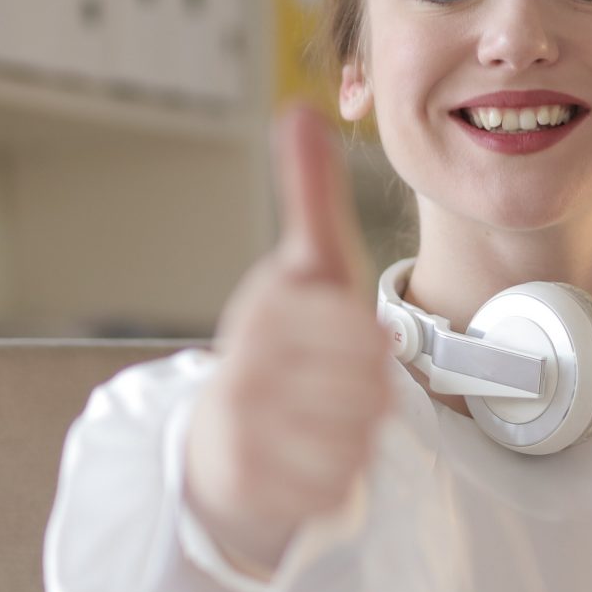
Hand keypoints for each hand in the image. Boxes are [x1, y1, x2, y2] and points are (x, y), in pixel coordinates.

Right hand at [182, 105, 390, 579]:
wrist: (221, 443)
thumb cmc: (284, 345)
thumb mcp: (307, 266)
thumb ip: (310, 193)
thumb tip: (298, 105)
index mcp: (264, 309)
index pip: (361, 335)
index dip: (370, 348)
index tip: (350, 347)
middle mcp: (242, 368)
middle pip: (365, 390)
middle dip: (368, 395)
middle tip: (342, 393)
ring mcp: (238, 430)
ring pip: (354, 440)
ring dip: (356, 437)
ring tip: (326, 423)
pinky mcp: (245, 485)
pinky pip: (333, 485)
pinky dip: (338, 479)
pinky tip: (313, 459)